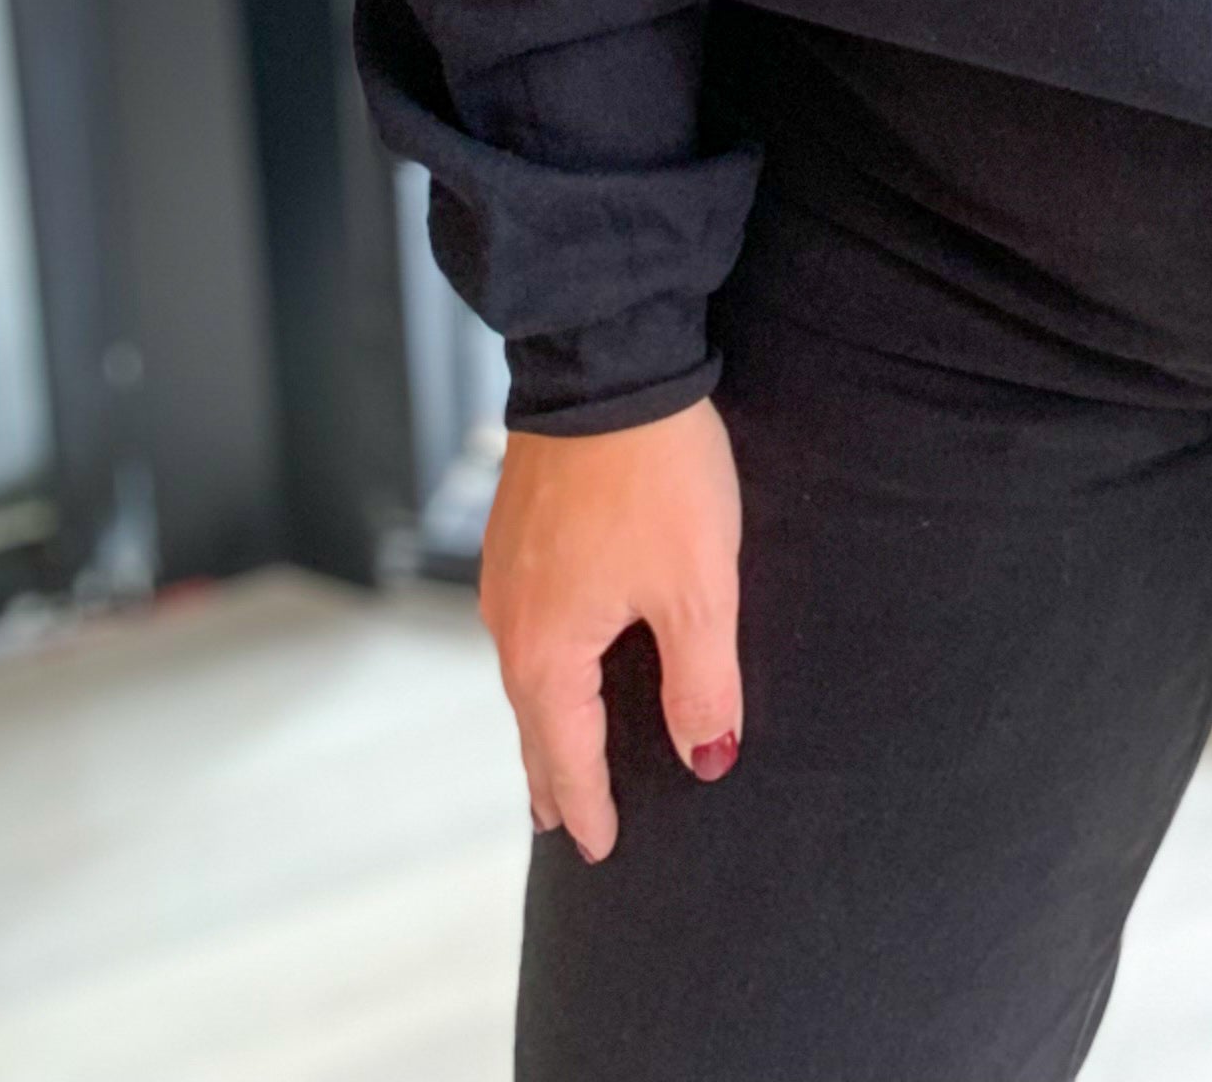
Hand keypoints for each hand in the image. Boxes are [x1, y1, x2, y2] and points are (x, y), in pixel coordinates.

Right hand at [479, 393, 743, 860]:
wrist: (606, 361)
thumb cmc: (654, 476)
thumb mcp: (697, 590)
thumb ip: (704, 684)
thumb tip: (707, 760)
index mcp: (548, 650)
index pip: (567, 755)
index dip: (588, 806)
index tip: (598, 850)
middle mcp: (510, 619)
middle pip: (533, 719)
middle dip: (553, 773)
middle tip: (562, 822)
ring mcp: (505, 570)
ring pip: (524, 667)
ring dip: (544, 715)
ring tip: (558, 748)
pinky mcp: (515, 527)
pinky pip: (524, 619)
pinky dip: (542, 659)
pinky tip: (558, 651)